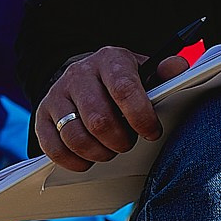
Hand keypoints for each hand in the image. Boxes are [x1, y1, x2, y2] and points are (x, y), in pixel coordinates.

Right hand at [34, 46, 189, 172]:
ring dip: (98, 153)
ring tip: (110, 150)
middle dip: (119, 140)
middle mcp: (79, 74)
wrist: (84, 77)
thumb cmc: (120, 80)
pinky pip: (52, 147)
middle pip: (98, 119)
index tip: (151, 132)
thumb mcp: (143, 72)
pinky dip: (73, 161)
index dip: (140, 116)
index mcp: (109, 60)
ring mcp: (57, 94)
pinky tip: (88, 159)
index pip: (124, 89)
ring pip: (75, 136)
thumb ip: (163, 73)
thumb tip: (178, 67)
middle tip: (128, 143)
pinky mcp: (41, 115)